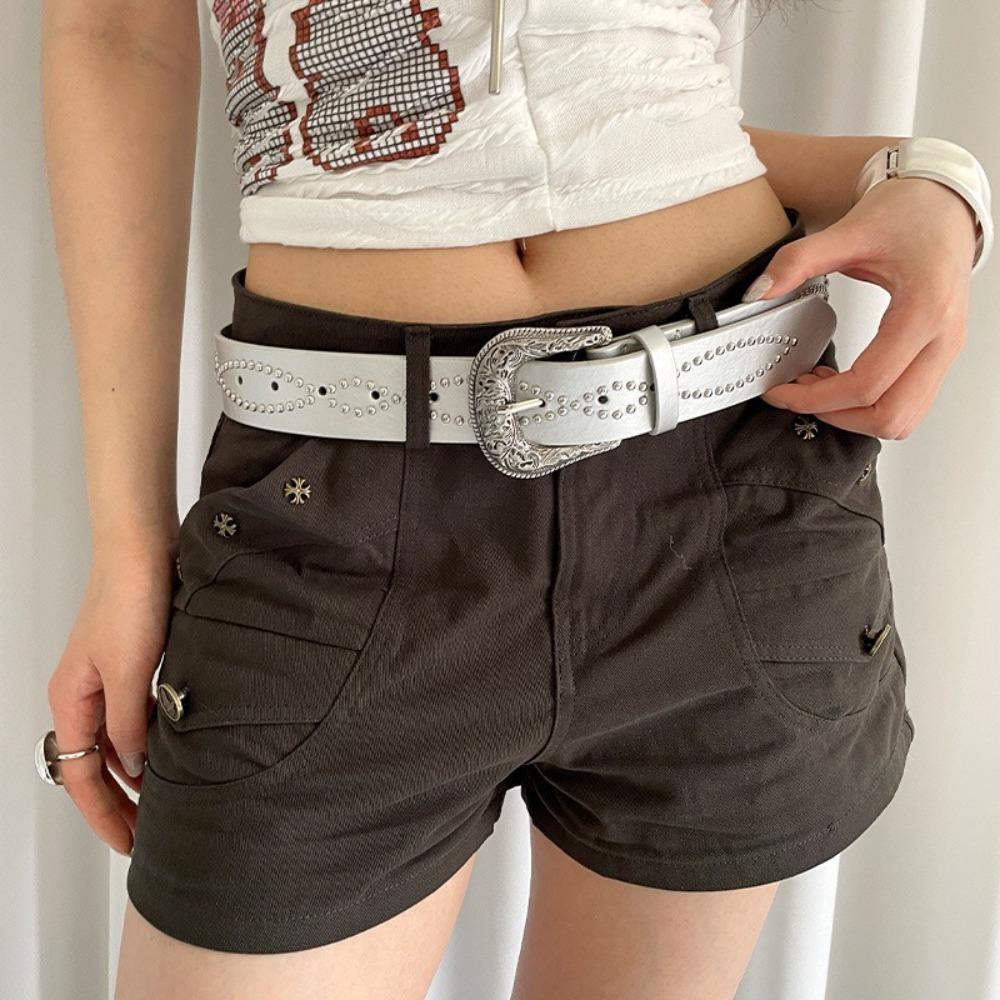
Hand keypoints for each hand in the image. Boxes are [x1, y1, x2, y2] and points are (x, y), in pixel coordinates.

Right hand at [46, 549, 174, 855]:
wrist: (143, 550)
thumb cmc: (130, 600)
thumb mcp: (130, 672)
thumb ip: (131, 725)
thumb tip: (135, 769)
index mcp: (71, 701)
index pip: (80, 776)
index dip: (103, 815)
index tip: (128, 844)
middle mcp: (84, 695)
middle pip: (95, 766)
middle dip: (118, 804)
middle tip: (147, 836)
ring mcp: (107, 680)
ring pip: (116, 744)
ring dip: (136, 775)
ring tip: (163, 804)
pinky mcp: (133, 664)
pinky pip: (133, 718)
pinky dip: (149, 742)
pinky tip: (172, 753)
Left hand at [742, 176, 979, 437]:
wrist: (946, 203)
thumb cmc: (913, 213)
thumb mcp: (849, 230)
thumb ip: (799, 260)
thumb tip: (758, 292)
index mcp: (924, 311)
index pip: (867, 384)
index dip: (816, 399)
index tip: (780, 391)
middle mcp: (943, 339)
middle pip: (890, 416)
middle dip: (835, 416)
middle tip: (795, 395)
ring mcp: (945, 352)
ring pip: (902, 419)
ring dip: (854, 415)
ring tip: (815, 387)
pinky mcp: (937, 356)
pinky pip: (906, 402)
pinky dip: (869, 405)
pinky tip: (838, 379)